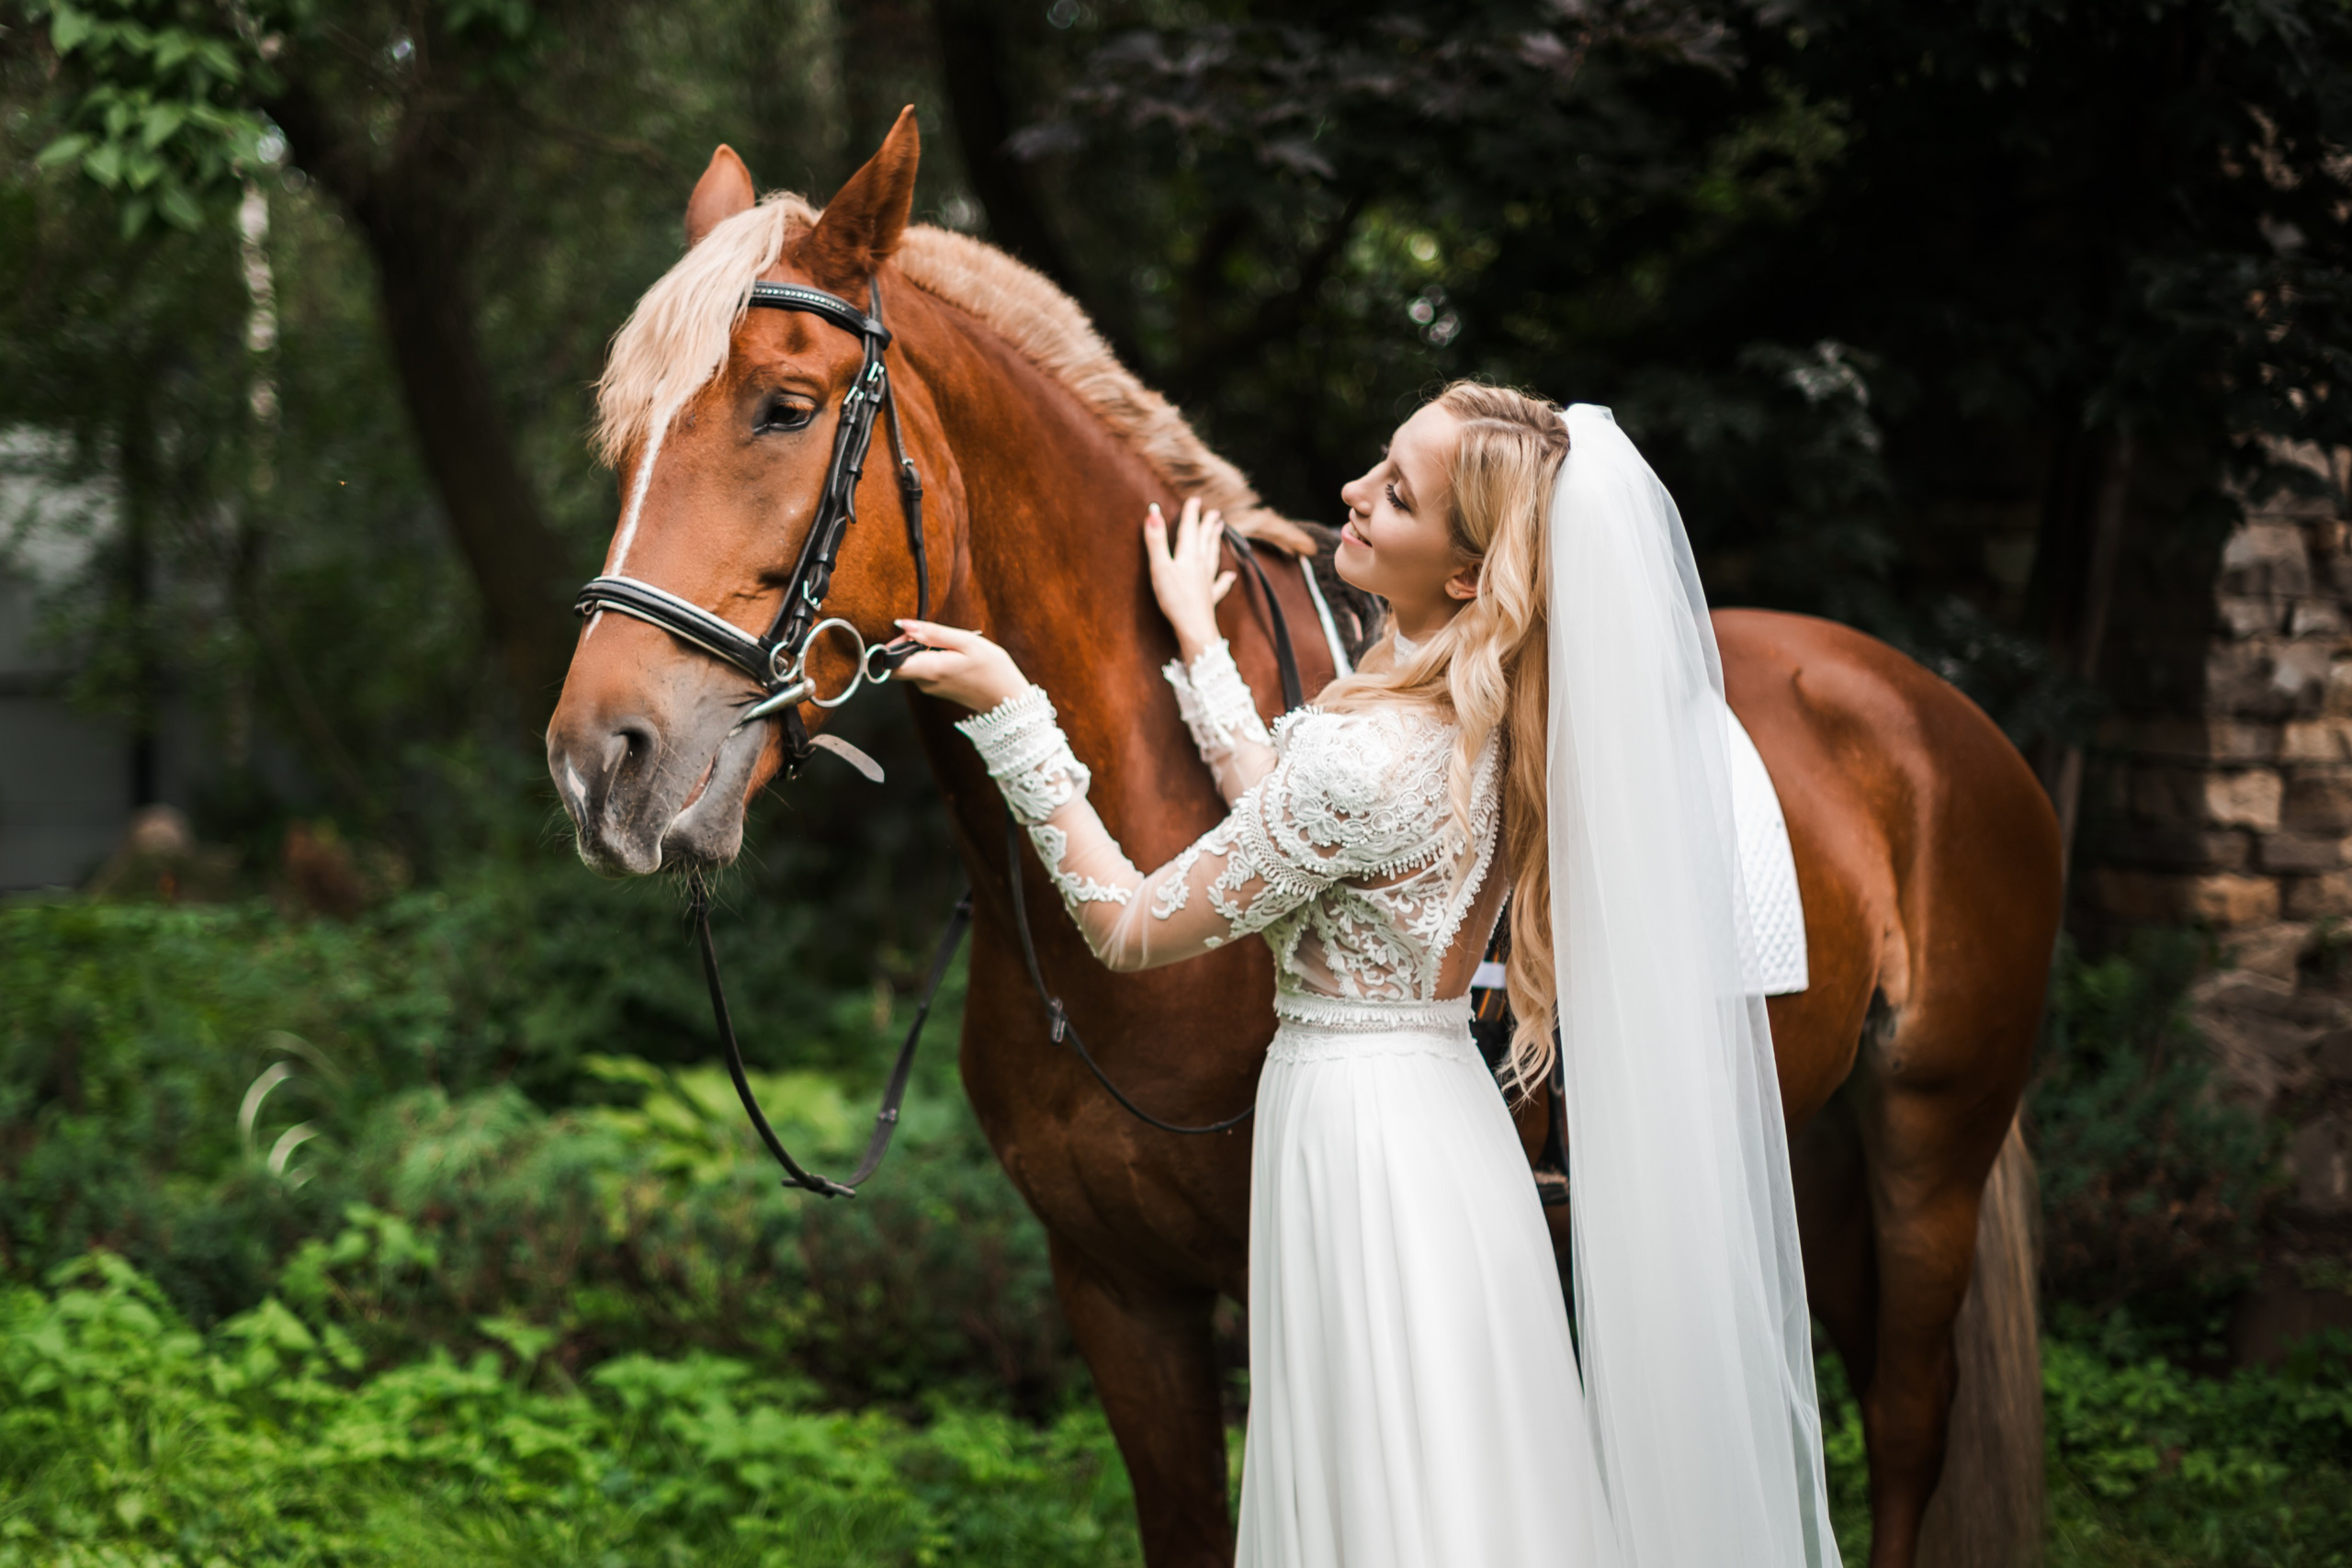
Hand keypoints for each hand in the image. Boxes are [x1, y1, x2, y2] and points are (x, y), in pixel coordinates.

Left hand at [889, 619, 1031, 712]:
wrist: (1007, 698)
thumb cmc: (992, 668)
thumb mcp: (966, 642)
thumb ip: (933, 633)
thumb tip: (903, 624)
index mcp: (930, 670)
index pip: (890, 663)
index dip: (891, 645)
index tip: (908, 633)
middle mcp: (924, 683)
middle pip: (897, 663)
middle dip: (905, 645)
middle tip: (929, 633)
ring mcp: (929, 688)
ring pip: (910, 665)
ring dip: (920, 650)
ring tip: (946, 644)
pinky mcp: (935, 689)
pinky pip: (922, 670)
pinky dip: (929, 658)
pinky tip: (950, 654)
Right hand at [1144, 498, 1235, 663]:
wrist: (1194, 628)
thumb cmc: (1175, 598)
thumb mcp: (1160, 566)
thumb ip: (1156, 540)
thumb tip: (1153, 511)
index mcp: (1189, 555)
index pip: (1190, 528)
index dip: (1191, 512)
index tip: (1195, 499)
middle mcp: (1201, 565)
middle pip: (1205, 540)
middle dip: (1208, 524)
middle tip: (1214, 513)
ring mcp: (1207, 581)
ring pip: (1213, 556)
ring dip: (1216, 541)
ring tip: (1221, 530)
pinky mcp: (1209, 597)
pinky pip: (1220, 584)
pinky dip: (1225, 578)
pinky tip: (1231, 576)